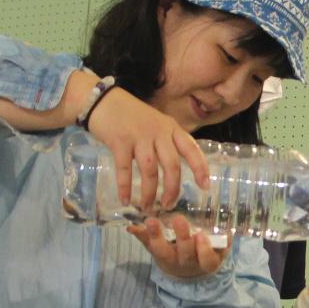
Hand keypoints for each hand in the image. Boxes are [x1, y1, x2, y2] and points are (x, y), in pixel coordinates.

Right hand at [84, 86, 209, 213]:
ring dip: (149, 192)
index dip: (200, 168)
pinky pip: (125, 170)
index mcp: (171, 128)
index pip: (191, 149)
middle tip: (168, 205)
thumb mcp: (156, 124)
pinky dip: (125, 187)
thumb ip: (166, 142)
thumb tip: (174, 170)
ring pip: (150, 170)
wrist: (102, 100)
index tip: (205, 186)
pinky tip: (125, 200)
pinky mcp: (120, 142)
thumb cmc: (131, 115)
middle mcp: (159, 132)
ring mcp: (139, 136)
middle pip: (172, 165)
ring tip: (146, 207)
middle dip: (172, 189)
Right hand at [127, 217, 227, 279]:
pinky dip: (227, 243)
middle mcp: (186, 262)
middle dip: (182, 237)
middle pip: (184, 253)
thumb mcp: (156, 248)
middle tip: (179, 219)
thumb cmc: (171, 254)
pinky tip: (227, 231)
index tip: (151, 220)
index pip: (159, 249)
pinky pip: (225, 252)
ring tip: (201, 233)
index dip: (155, 236)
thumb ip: (145, 237)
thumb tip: (130, 226)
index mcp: (168, 258)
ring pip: (205, 259)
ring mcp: (204, 262)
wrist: (190, 274)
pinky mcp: (220, 258)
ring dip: (204, 247)